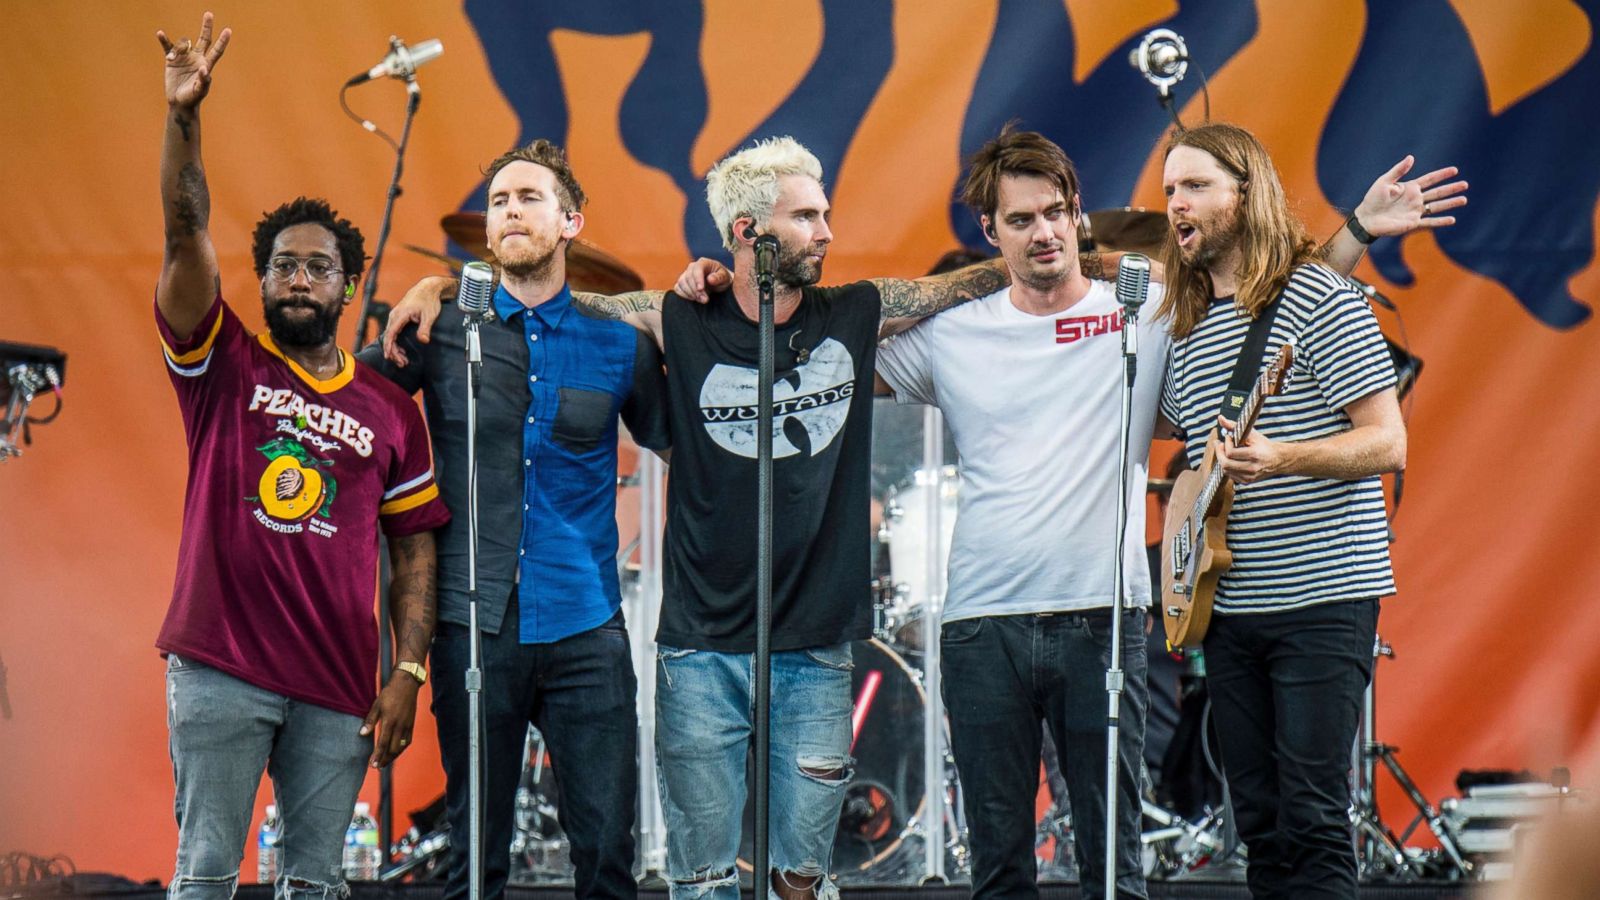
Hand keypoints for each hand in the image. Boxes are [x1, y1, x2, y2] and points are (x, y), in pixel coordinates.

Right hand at [157, 12, 230, 109]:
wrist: (179, 102)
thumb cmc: (193, 98)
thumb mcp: (200, 91)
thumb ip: (204, 81)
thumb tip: (205, 70)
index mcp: (206, 65)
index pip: (216, 50)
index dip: (222, 41)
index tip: (228, 30)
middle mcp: (197, 58)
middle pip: (204, 39)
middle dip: (206, 27)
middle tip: (209, 14)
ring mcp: (185, 57)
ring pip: (183, 44)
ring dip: (178, 48)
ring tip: (172, 59)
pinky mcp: (172, 59)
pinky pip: (168, 47)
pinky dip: (164, 40)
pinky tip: (160, 34)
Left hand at [360, 674, 420, 767]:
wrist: (407, 684)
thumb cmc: (390, 693)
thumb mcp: (376, 705)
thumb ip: (370, 721)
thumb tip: (362, 734)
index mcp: (390, 721)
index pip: (383, 743)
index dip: (377, 756)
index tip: (372, 765)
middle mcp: (400, 725)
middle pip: (393, 749)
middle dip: (385, 759)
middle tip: (377, 766)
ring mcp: (407, 725)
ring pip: (401, 747)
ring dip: (393, 757)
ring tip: (385, 762)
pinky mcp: (411, 724)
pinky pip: (408, 741)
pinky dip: (401, 749)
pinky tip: (396, 751)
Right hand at [383, 275, 453, 364]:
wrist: (428, 289)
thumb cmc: (428, 300)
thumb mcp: (429, 315)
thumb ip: (425, 328)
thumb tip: (423, 340)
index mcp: (400, 314)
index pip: (391, 333)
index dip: (389, 346)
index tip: (388, 356)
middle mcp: (395, 315)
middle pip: (389, 336)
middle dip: (394, 352)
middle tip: (402, 363)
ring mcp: (396, 316)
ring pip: (391, 335)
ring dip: (395, 349)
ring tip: (403, 360)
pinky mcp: (398, 318)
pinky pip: (394, 332)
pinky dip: (396, 343)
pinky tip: (402, 351)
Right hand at [674, 258, 730, 302]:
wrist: (719, 285)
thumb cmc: (723, 279)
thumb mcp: (725, 278)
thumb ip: (719, 277)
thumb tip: (710, 279)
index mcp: (704, 262)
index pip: (697, 268)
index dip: (697, 279)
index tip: (701, 289)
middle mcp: (693, 267)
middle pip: (688, 277)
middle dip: (696, 290)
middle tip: (705, 299)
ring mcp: (686, 274)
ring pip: (682, 283)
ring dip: (690, 293)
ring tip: (702, 300)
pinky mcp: (682, 283)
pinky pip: (677, 288)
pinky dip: (684, 295)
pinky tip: (694, 298)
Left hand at [1213, 414, 1285, 484]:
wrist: (1278, 459)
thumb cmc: (1264, 445)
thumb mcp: (1251, 434)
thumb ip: (1234, 426)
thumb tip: (1220, 418)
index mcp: (1254, 455)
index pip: (1230, 453)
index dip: (1226, 444)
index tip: (1228, 437)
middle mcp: (1252, 468)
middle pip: (1225, 464)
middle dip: (1219, 453)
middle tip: (1220, 445)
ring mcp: (1250, 476)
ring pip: (1226, 471)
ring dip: (1222, 459)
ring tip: (1224, 451)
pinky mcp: (1247, 481)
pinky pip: (1230, 475)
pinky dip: (1228, 467)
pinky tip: (1231, 459)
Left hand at [1352, 155, 1467, 236]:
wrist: (1366, 218)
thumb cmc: (1373, 199)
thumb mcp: (1384, 182)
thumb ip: (1398, 171)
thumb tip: (1411, 157)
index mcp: (1410, 188)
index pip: (1430, 179)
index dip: (1442, 175)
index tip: (1455, 170)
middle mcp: (1415, 199)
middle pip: (1437, 192)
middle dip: (1451, 188)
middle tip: (1466, 184)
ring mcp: (1415, 211)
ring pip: (1437, 207)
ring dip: (1450, 203)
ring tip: (1464, 199)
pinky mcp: (1412, 223)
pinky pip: (1429, 222)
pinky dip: (1440, 221)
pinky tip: (1452, 219)